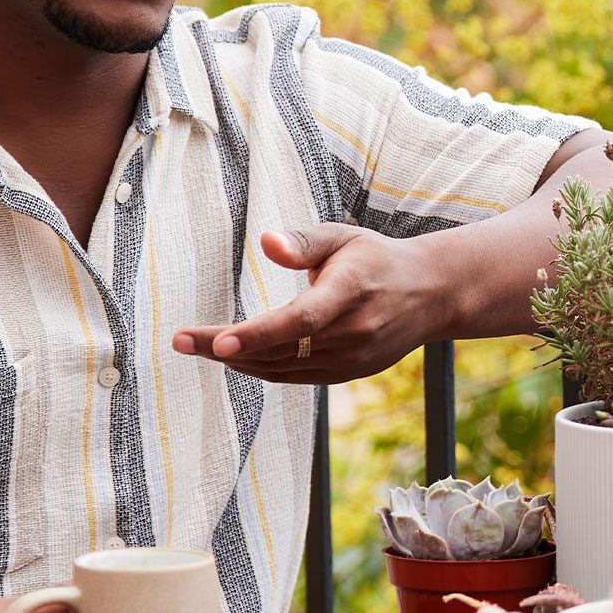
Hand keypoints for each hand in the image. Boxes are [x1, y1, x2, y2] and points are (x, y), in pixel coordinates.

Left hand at [172, 224, 454, 382]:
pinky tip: (238, 356)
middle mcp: (353, 332)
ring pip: (284, 368)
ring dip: (240, 360)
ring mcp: (352, 359)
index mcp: (351, 291)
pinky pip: (296, 376)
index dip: (257, 335)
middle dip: (225, 348)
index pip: (299, 320)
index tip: (216, 342)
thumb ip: (302, 241)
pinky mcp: (348, 373)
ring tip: (200, 345)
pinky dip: (263, 368)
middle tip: (180, 340)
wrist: (432, 294)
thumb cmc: (377, 258)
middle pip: (280, 349)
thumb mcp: (344, 236)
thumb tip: (265, 242)